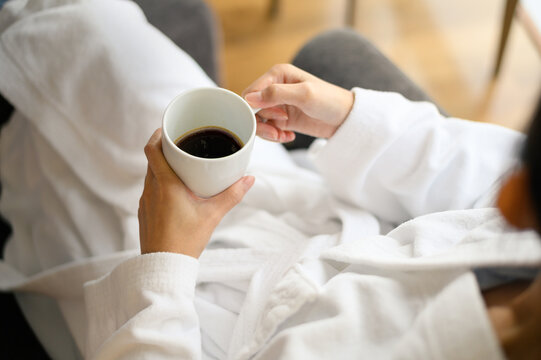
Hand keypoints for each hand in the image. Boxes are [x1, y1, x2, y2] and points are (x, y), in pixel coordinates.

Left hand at [138, 128, 254, 257]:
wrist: (165, 266)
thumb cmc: (186, 241)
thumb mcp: (213, 215)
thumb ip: (232, 195)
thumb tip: (249, 179)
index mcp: (165, 185)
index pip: (152, 150)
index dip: (156, 135)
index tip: (166, 128)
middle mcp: (151, 190)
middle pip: (152, 160)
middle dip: (164, 149)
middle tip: (181, 145)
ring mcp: (145, 202)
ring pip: (151, 175)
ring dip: (162, 167)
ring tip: (181, 166)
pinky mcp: (144, 213)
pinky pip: (151, 190)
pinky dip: (160, 184)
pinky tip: (175, 191)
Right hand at [242, 64, 353, 141]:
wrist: (345, 119)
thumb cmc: (330, 100)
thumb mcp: (304, 94)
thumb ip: (276, 94)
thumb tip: (249, 98)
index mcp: (278, 74)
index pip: (251, 91)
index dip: (257, 107)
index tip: (276, 115)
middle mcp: (275, 88)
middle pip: (252, 108)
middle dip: (261, 123)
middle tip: (276, 132)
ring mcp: (278, 104)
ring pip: (258, 120)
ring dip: (267, 132)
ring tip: (281, 136)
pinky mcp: (282, 119)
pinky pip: (268, 128)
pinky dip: (274, 136)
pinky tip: (288, 137)